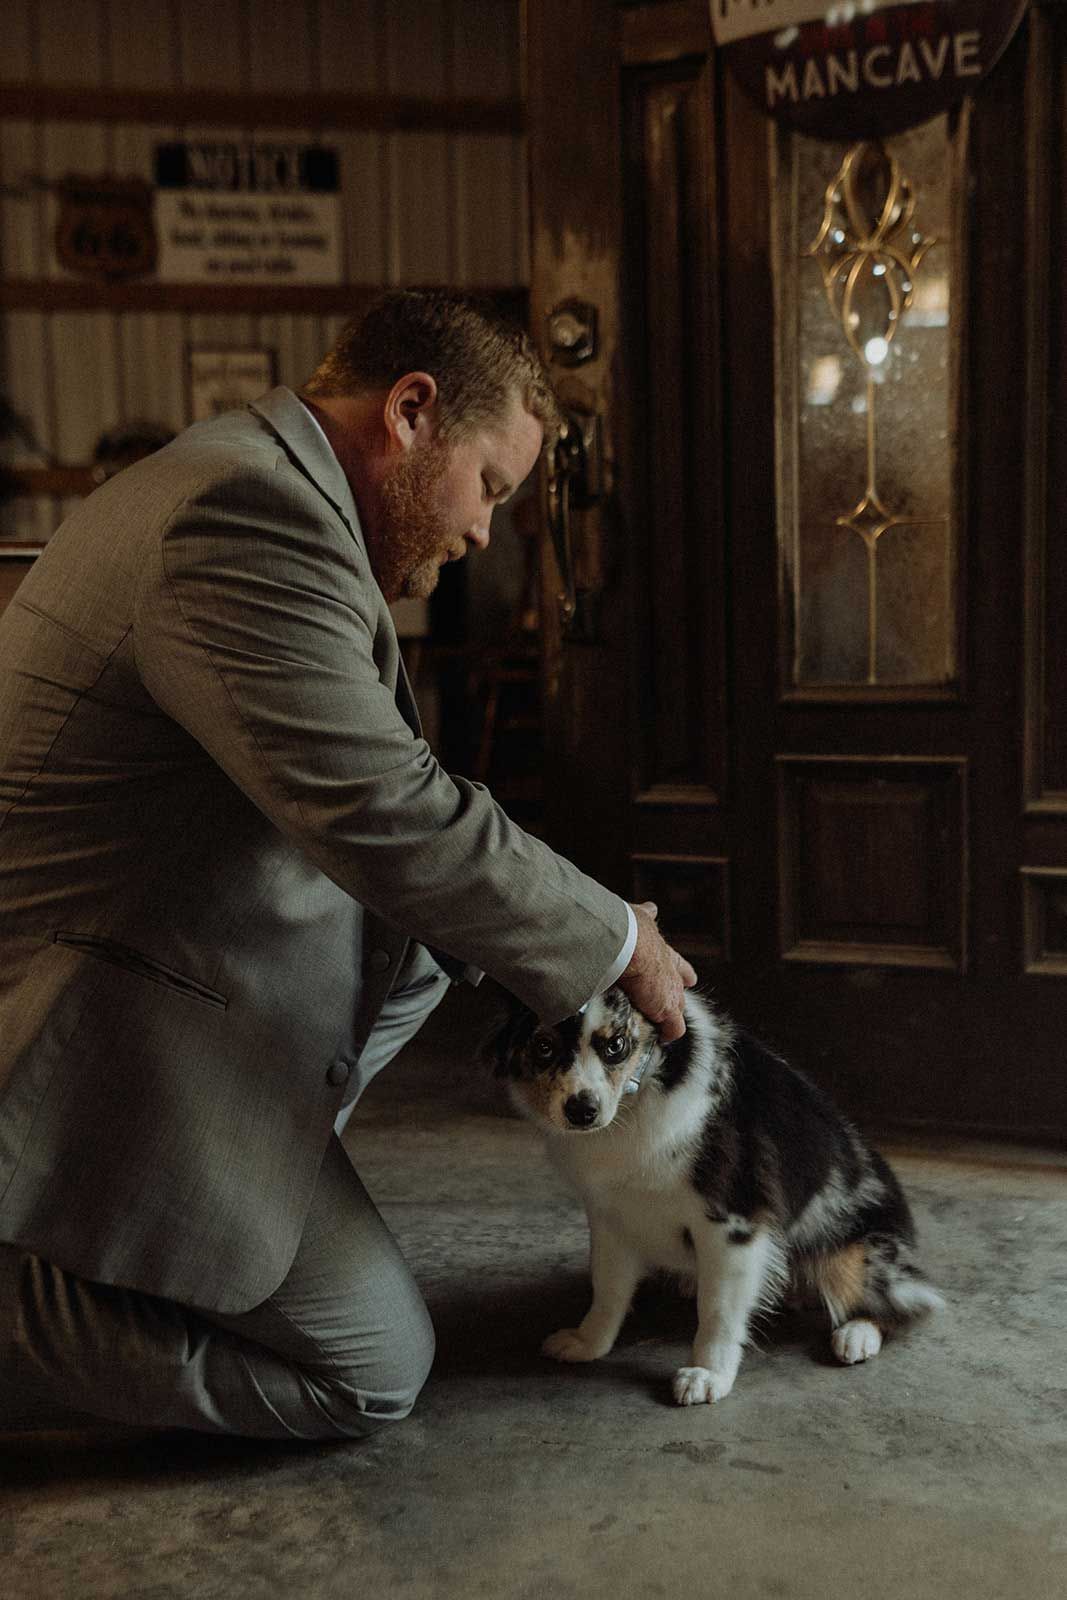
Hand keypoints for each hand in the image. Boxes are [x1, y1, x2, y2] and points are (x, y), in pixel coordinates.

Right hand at [616, 902, 696, 1041]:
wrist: (626, 944)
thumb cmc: (626, 928)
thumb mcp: (639, 915)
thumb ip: (645, 914)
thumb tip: (652, 907)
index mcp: (661, 949)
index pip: (676, 962)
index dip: (682, 971)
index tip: (689, 978)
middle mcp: (670, 970)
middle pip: (679, 986)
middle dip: (678, 993)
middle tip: (677, 1001)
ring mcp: (670, 991)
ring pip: (677, 1007)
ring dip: (669, 1015)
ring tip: (663, 1025)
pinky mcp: (666, 1010)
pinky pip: (673, 1028)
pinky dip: (668, 1034)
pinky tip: (663, 1039)